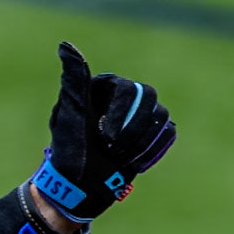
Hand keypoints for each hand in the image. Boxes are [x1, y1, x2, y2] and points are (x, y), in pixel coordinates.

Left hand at [34, 41, 176, 222]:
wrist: (78, 189)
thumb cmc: (70, 152)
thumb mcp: (71, 115)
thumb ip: (74, 80)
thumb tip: (65, 45)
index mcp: (104, 87)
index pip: (129, 89)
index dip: (122, 115)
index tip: (105, 139)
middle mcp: (123, 97)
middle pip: (150, 98)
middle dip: (133, 130)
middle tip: (112, 150)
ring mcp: (138, 116)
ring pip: (162, 116)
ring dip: (140, 144)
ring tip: (118, 158)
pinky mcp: (150, 134)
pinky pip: (168, 132)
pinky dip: (152, 150)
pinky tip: (131, 162)